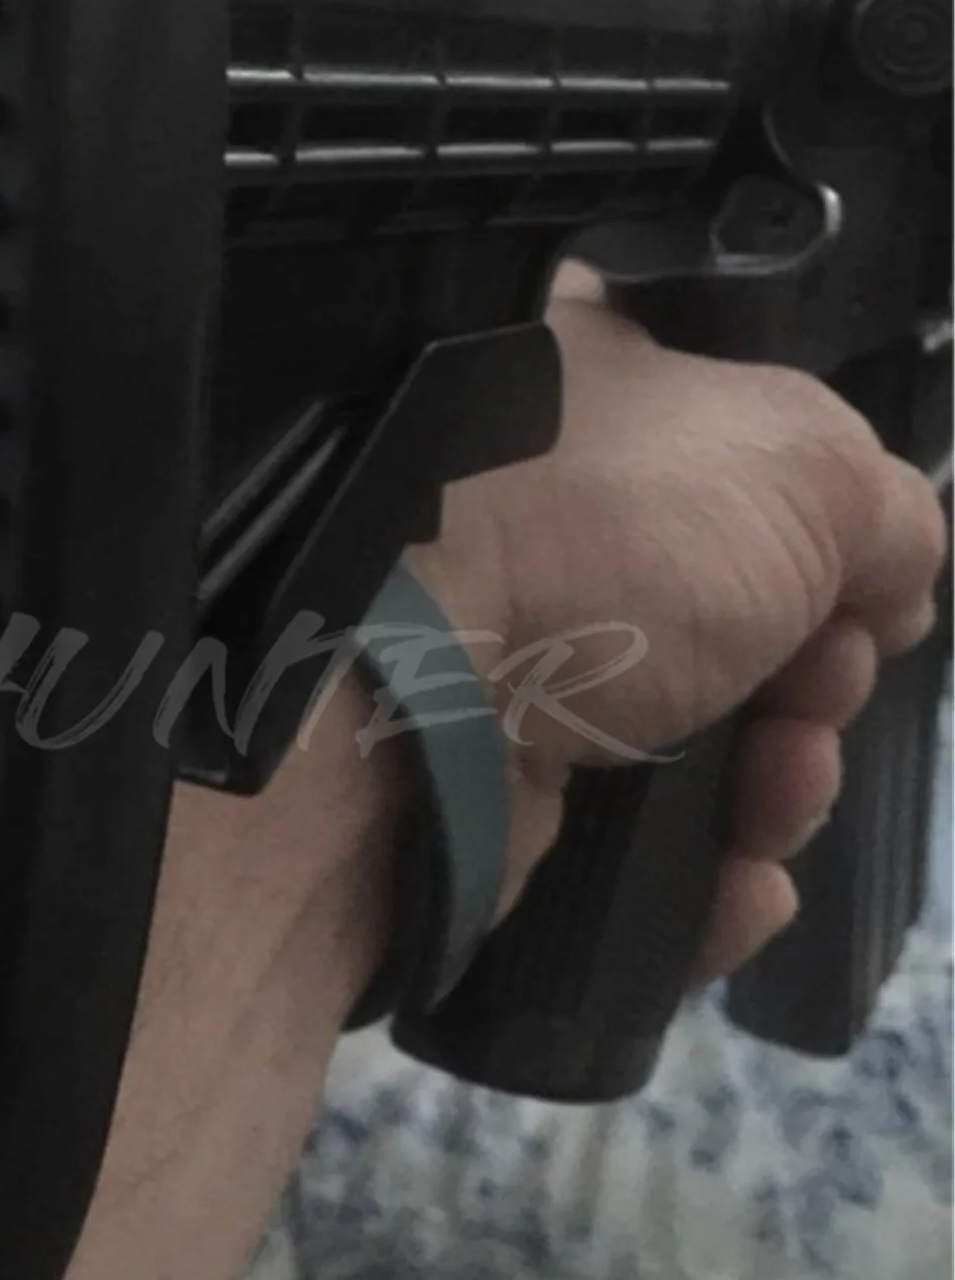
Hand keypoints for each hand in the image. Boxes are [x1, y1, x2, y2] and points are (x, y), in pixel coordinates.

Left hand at [409, 267, 946, 980]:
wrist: (397, 679)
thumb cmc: (598, 522)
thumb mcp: (803, 460)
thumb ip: (880, 510)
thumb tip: (882, 588)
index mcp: (573, 392)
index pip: (720, 438)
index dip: (814, 521)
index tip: (848, 579)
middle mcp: (529, 523)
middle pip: (733, 615)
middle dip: (814, 679)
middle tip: (809, 692)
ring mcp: (501, 661)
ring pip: (692, 745)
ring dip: (777, 789)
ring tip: (773, 795)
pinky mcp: (485, 793)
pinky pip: (626, 853)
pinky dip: (702, 883)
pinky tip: (735, 887)